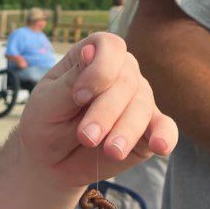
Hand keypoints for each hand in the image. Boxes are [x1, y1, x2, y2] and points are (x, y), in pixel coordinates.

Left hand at [18, 32, 178, 185]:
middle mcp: (121, 73)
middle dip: (106, 111)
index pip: (110, 47)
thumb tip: (92, 50)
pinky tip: (160, 147)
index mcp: (93, 57)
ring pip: (143, 107)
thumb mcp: (47, 102)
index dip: (99, 69)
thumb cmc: (45, 124)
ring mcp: (137, 100)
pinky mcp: (147, 129)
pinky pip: (164, 128)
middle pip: (127, 81)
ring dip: (126, 129)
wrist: (49, 161)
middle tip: (86, 137)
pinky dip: (164, 136)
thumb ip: (71, 79)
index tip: (78, 97)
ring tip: (110, 150)